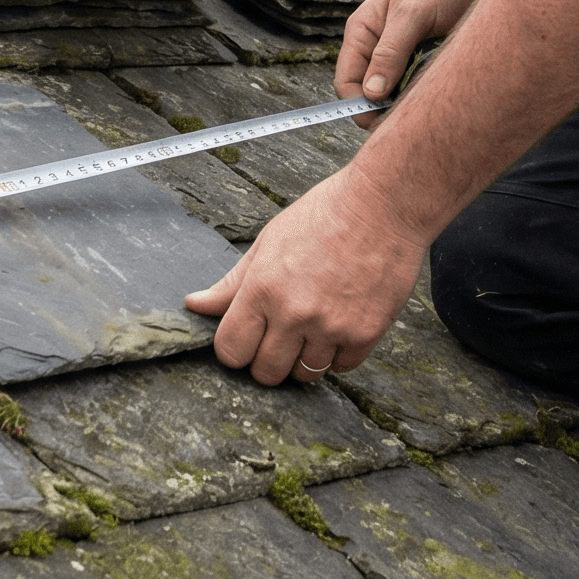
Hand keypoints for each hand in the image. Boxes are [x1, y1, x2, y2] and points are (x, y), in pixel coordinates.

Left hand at [184, 168, 427, 385]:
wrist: (384, 205)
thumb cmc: (325, 214)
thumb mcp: (268, 241)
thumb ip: (232, 282)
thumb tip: (194, 305)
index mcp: (263, 288)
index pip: (230, 351)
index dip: (234, 349)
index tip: (245, 339)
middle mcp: (295, 313)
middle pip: (266, 372)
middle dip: (267, 359)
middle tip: (280, 335)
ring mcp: (332, 326)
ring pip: (305, 374)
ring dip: (305, 357)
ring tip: (313, 325)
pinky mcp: (366, 333)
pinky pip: (341, 367)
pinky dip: (338, 353)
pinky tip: (339, 323)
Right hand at [337, 0, 485, 108]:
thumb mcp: (411, 14)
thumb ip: (391, 52)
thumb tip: (371, 94)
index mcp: (361, 34)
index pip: (346, 81)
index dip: (358, 105)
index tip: (379, 121)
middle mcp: (375, 49)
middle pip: (368, 95)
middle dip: (384, 109)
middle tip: (410, 115)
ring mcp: (398, 58)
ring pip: (393, 96)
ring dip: (407, 101)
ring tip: (429, 96)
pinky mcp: (420, 63)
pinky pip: (415, 88)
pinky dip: (424, 93)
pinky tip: (438, 89)